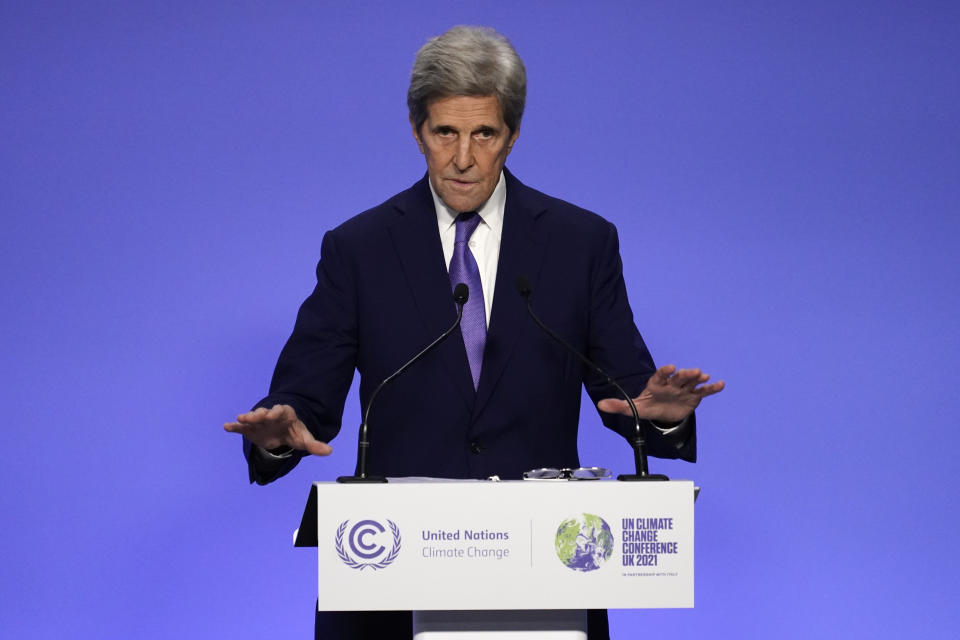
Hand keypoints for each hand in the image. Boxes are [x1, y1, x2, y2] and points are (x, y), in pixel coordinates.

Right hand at [223, 404, 332, 455]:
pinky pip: (241, 427)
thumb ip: (315, 445)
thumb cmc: (294, 432)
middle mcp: (270, 415)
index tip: (273, 414)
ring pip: (252, 418)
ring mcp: (259, 421)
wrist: (282, 432)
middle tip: (252, 416)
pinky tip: (226, 427)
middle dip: (259, 414)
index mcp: (285, 415)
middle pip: (264, 413)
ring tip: (240, 419)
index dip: (277, 412)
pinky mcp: (250, 429)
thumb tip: (329, 451)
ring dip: (246, 418)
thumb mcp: (304, 439)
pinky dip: (234, 427)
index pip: (281, 411)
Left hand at [597, 364, 724, 423]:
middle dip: (685, 374)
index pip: (660, 376)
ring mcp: (683, 389)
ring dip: (698, 378)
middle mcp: (671, 384)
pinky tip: (720, 384)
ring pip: (692, 382)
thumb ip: (619, 405)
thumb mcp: (634, 408)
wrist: (662, 413)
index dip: (665, 371)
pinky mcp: (693, 397)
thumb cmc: (647, 406)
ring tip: (705, 376)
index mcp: (657, 384)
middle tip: (693, 371)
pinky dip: (711, 388)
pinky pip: (703, 392)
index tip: (670, 368)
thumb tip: (600, 405)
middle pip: (679, 377)